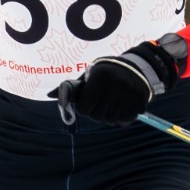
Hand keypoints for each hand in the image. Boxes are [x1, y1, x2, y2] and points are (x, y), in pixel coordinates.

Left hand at [51, 35, 187, 126]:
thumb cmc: (106, 74)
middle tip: (100, 105)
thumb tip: (50, 94)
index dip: (84, 108)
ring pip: (111, 121)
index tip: (88, 103)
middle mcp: (115, 86)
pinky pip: (125, 121)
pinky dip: (122, 118)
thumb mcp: (89, 75)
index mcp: (99, 77)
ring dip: (109, 116)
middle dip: (96, 113)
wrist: (136, 68)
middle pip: (97, 116)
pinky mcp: (139, 102)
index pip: (83, 108)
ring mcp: (129, 95)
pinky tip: (122, 107)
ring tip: (111, 105)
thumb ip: (72, 87)